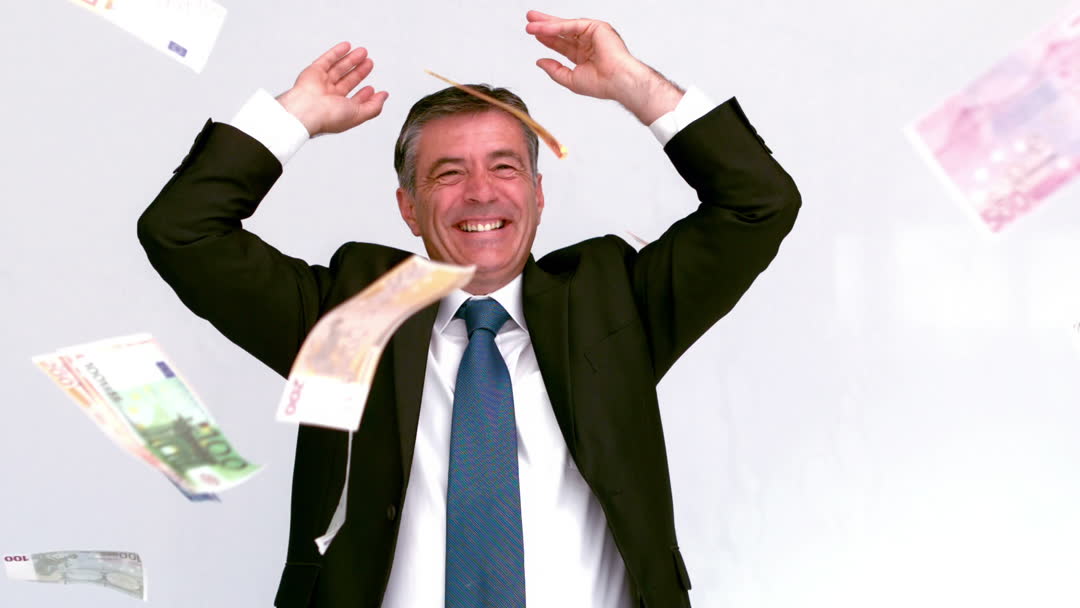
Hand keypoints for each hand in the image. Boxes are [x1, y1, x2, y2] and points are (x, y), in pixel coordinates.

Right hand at [275, 42, 389, 136]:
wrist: (306, 110)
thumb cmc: (328, 117)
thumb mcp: (359, 114)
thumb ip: (374, 106)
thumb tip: (384, 97)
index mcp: (339, 109)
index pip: (354, 100)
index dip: (364, 95)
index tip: (372, 89)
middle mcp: (330, 97)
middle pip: (347, 80)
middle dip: (359, 72)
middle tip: (369, 63)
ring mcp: (321, 83)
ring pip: (339, 68)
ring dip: (351, 60)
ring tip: (363, 52)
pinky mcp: (314, 71)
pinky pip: (327, 59)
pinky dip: (337, 52)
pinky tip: (347, 47)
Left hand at [525, 11, 682, 124]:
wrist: (618, 82)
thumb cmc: (601, 84)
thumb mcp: (570, 79)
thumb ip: (554, 70)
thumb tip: (540, 61)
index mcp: (585, 56)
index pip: (563, 45)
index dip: (548, 39)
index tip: (534, 34)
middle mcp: (589, 43)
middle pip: (563, 32)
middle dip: (545, 26)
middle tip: (530, 21)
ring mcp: (593, 34)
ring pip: (566, 27)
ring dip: (547, 24)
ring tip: (531, 23)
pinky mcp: (597, 28)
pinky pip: (572, 25)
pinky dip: (557, 27)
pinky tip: (544, 28)